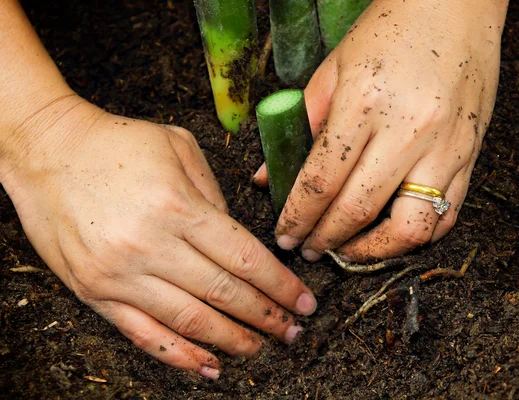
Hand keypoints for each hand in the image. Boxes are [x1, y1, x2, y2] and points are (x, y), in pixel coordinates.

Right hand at [1, 96, 315, 378]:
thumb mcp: (178, 146)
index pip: (244, 259)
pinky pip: (143, 334)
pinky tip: (208, 365)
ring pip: (190, 321)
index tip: (303, 302)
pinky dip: (179, 355)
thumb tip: (238, 240)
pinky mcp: (94, 292)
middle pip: (223, 293)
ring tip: (261, 348)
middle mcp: (150, 246)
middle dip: (266, 316)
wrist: (47, 150)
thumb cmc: (117, 143)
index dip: (279, 285)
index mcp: (177, 206)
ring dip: (231, 340)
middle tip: (292, 331)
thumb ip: (214, 195)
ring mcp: (119, 274)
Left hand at [255, 0, 506, 260]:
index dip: (297, 217)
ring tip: (349, 251)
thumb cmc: (390, 30)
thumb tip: (268, 176)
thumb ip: (300, 126)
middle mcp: (409, 130)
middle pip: (358, 211)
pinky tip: (390, 234)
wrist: (456, 6)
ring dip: (373, 252)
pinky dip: (415, 236)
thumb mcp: (333, 69)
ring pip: (410, 228)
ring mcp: (446, 147)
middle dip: (325, 240)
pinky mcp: (471, 155)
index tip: (285, 235)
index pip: (321, 181)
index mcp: (365, 104)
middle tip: (309, 249)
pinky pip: (447, 215)